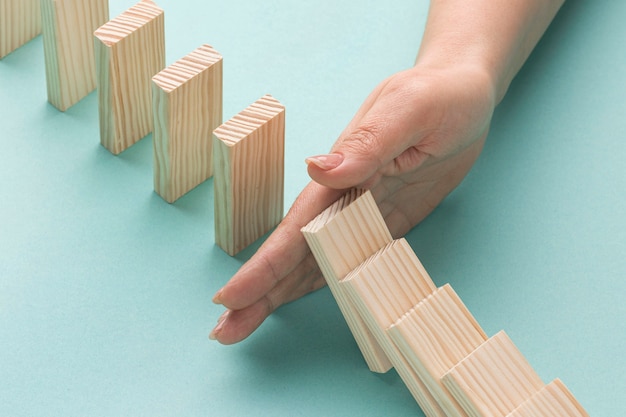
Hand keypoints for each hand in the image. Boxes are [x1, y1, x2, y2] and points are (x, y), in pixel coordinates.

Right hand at [210, 64, 495, 343]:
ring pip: (317, 262)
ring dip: (281, 294)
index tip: (231, 297)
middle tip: (225, 331)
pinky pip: (352, 260)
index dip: (265, 265)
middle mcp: (344, 197)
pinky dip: (325, 284)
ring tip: (245, 325)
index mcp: (342, 170)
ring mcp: (364, 213)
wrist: (464, 95)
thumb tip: (315, 169)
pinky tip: (299, 301)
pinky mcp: (387, 223)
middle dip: (260, 292)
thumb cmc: (438, 95)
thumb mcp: (407, 110)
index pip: (295, 226)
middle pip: (295, 253)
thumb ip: (367, 143)